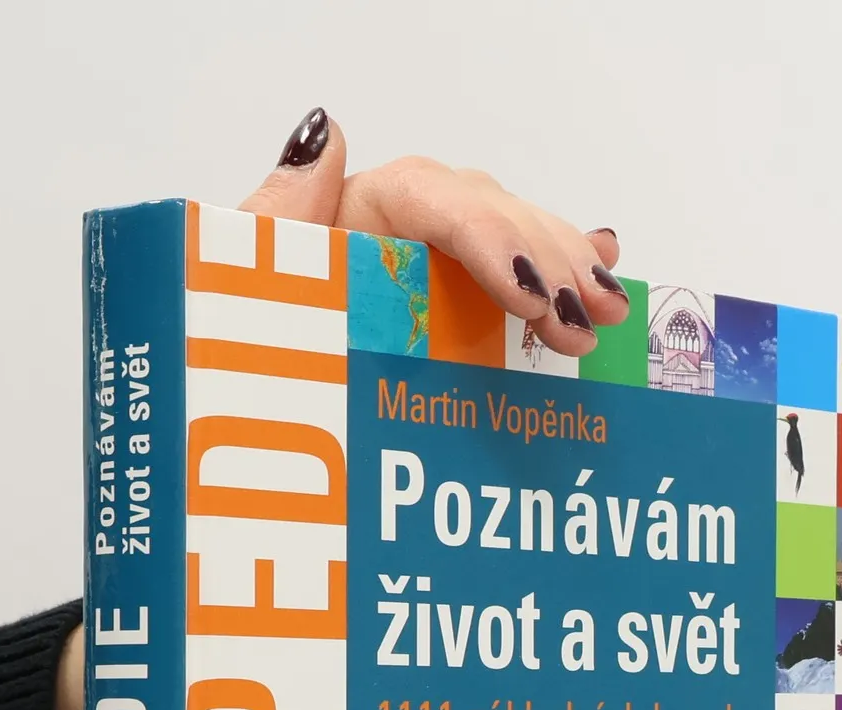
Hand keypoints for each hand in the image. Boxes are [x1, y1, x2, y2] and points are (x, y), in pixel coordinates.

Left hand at [242, 107, 625, 361]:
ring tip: (608, 310)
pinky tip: (603, 269)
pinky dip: (554, 271)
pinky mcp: (440, 311)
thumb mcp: (241, 287)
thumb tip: (322, 136)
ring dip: (565, 270)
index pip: (432, 199)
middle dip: (545, 261)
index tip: (525, 293)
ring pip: (506, 243)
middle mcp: (391, 233)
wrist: (247, 441)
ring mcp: (421, 270)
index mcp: (345, 216)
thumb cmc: (233, 353)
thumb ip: (277, 219)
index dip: (488, 237)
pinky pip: (504, 277)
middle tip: (584, 322)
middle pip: (485, 216)